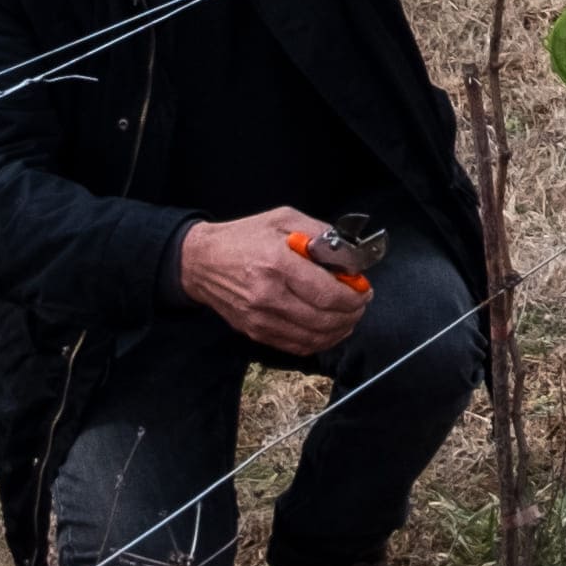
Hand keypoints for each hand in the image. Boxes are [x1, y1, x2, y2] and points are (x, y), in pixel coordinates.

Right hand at [176, 209, 376, 352]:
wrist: (201, 262)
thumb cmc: (243, 237)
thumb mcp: (283, 219)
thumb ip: (318, 233)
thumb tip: (348, 254)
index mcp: (277, 264)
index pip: (327, 292)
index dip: (353, 296)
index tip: (363, 290)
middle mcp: (268, 296)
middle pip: (324, 319)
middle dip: (351, 314)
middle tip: (360, 304)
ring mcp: (260, 319)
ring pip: (313, 338)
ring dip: (339, 331)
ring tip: (348, 317)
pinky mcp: (255, 332)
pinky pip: (296, 346)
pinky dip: (319, 342)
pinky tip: (328, 329)